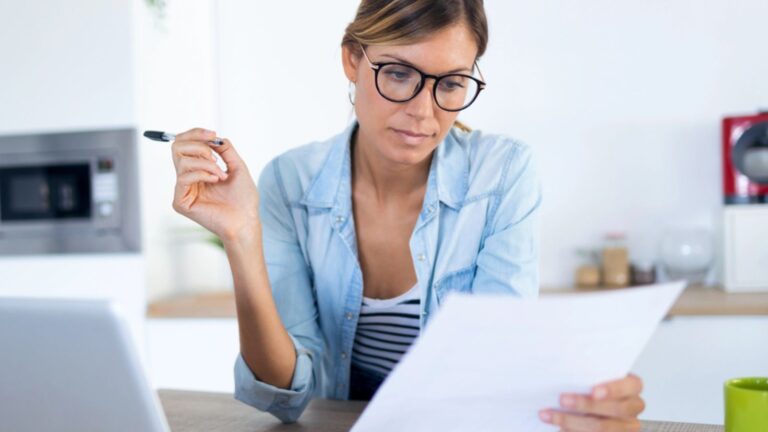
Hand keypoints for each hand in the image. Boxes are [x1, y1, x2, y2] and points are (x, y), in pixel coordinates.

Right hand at [171, 128, 259, 242]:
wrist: (246, 219)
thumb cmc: (243, 198)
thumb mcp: (237, 166)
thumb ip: (225, 149)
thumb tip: (213, 136)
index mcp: (198, 169)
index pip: (185, 144)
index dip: (195, 134)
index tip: (213, 134)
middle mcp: (187, 178)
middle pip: (177, 147)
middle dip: (199, 146)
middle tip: (216, 157)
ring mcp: (182, 190)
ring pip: (182, 161)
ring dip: (206, 163)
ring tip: (221, 175)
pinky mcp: (180, 202)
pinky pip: (183, 177)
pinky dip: (202, 174)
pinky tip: (215, 181)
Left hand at [538, 374, 644, 430]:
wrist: (591, 404)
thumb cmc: (591, 383)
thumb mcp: (593, 374)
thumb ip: (587, 372)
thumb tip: (565, 363)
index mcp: (632, 386)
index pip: (630, 386)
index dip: (613, 389)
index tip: (593, 391)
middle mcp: (633, 407)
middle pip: (616, 409)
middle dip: (586, 405)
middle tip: (562, 399)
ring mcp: (626, 426)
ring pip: (603, 428)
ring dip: (572, 421)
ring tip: (550, 415)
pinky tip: (559, 427)